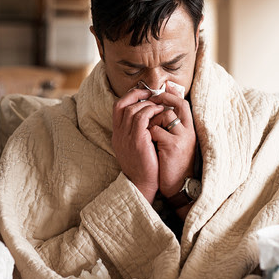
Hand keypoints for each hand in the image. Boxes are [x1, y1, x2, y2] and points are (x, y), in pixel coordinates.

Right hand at [112, 88, 164, 202]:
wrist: (143, 185)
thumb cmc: (144, 167)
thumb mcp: (136, 147)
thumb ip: (137, 132)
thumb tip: (148, 117)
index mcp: (117, 135)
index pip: (117, 107)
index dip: (129, 97)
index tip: (142, 93)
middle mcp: (118, 134)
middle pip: (122, 105)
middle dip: (137, 95)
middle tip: (151, 94)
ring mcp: (126, 137)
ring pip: (132, 109)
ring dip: (147, 103)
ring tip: (159, 104)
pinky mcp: (137, 140)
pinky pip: (142, 117)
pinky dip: (151, 110)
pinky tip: (161, 111)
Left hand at [148, 83, 196, 198]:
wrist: (177, 186)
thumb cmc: (172, 163)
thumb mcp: (176, 142)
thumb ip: (170, 127)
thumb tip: (159, 109)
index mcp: (189, 129)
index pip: (183, 103)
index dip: (171, 95)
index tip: (157, 94)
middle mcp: (189, 131)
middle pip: (178, 104)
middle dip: (162, 102)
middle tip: (149, 105)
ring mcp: (182, 137)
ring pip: (165, 115)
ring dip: (152, 121)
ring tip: (148, 132)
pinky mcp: (173, 145)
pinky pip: (155, 130)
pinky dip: (148, 134)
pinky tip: (148, 143)